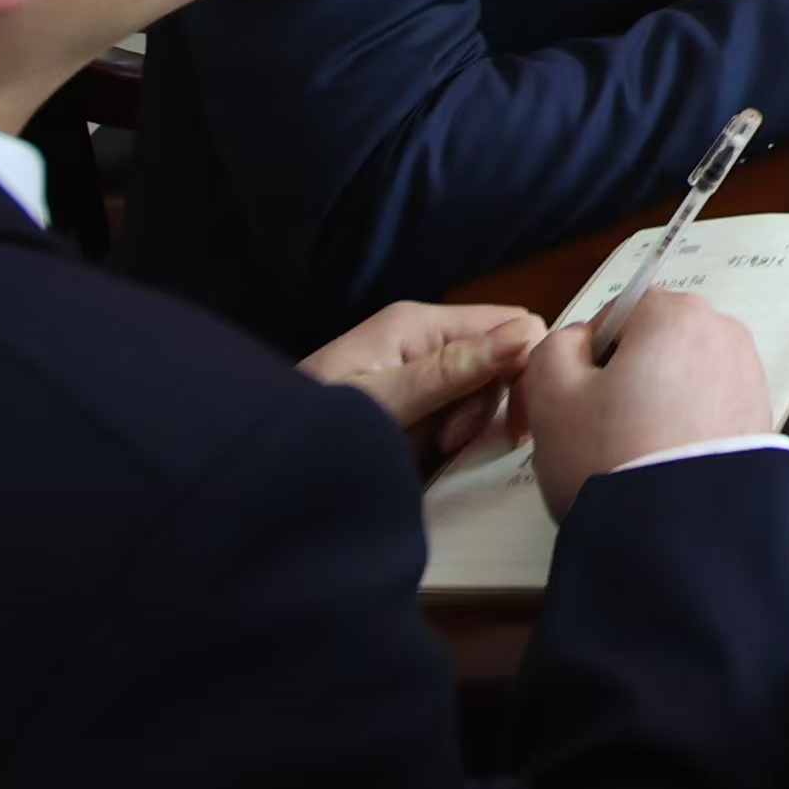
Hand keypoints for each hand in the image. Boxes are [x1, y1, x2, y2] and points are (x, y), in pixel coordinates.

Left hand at [299, 299, 544, 470]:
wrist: (264, 465)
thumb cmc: (313, 428)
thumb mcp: (385, 401)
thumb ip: (452, 370)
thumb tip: (522, 336)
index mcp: (419, 323)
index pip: (511, 323)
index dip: (524, 367)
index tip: (510, 418)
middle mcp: (424, 338)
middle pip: (502, 357)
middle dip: (492, 402)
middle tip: (453, 438)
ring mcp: (420, 369)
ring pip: (487, 387)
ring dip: (473, 422)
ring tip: (435, 447)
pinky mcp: (416, 400)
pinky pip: (462, 408)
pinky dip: (458, 432)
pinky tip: (432, 450)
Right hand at [518, 284, 775, 519]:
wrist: (679, 536)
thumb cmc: (612, 458)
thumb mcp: (551, 394)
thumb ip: (554, 346)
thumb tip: (578, 342)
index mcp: (677, 312)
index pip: (618, 314)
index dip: (589, 356)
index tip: (580, 399)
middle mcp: (724, 333)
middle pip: (654, 345)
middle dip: (627, 381)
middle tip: (603, 431)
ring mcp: (749, 377)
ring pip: (681, 380)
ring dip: (656, 407)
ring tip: (635, 454)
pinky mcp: (761, 420)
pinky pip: (708, 412)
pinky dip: (686, 431)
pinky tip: (666, 466)